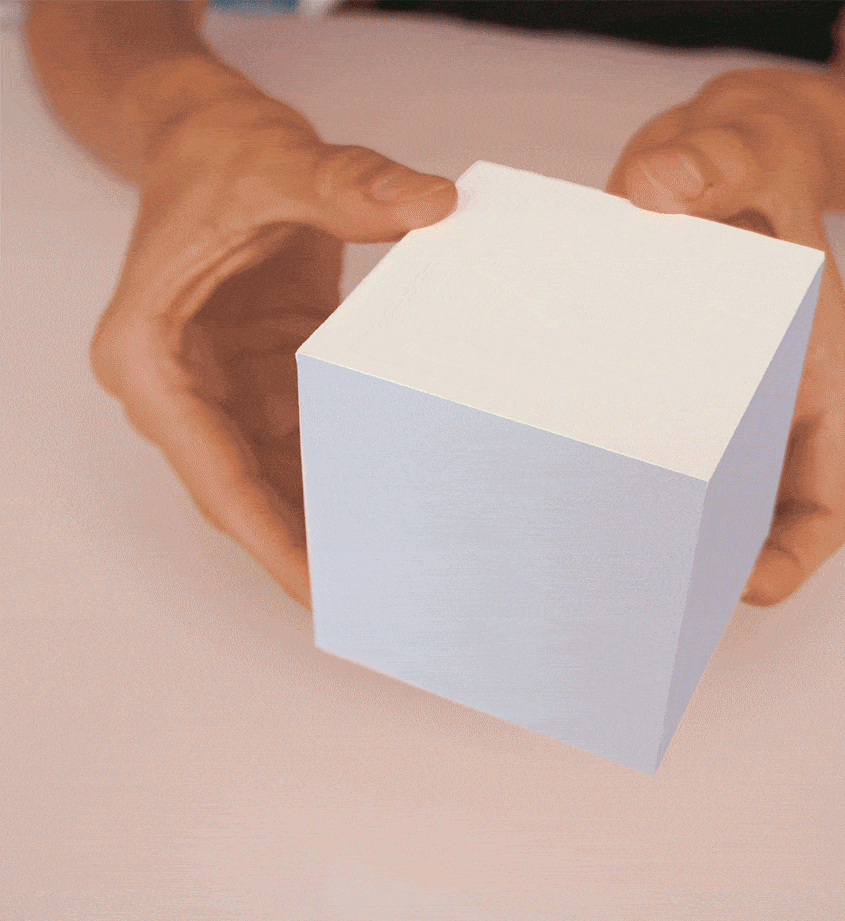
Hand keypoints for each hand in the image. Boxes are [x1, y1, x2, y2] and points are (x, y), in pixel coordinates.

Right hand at [90, 94, 456, 609]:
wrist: (201, 128)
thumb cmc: (211, 149)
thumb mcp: (277, 159)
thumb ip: (347, 186)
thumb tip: (430, 205)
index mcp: (149, 355)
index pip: (212, 472)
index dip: (268, 539)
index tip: (318, 594)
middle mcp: (177, 385)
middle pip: (242, 492)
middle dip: (303, 549)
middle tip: (374, 602)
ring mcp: (219, 387)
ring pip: (273, 478)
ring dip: (326, 520)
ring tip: (392, 569)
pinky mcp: (260, 376)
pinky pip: (301, 442)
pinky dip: (341, 472)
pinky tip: (390, 500)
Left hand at [607, 69, 844, 605]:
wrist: (709, 165)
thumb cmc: (753, 173)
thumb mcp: (751, 157)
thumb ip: (718, 164)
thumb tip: (660, 187)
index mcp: (805, 387)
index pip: (819, 506)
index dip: (792, 557)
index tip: (743, 584)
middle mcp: (747, 415)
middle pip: (734, 526)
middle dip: (690, 567)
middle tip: (625, 596)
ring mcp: (689, 411)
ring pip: (669, 502)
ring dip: (626, 532)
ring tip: (564, 559)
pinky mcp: (631, 394)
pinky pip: (612, 450)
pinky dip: (579, 472)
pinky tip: (523, 474)